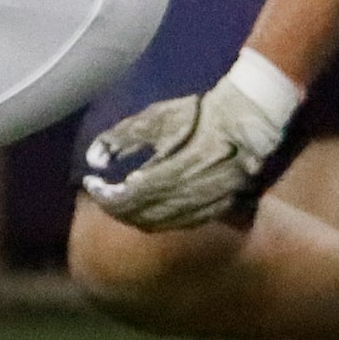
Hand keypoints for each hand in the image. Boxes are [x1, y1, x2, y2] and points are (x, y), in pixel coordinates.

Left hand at [82, 52, 302, 231]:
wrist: (248, 118)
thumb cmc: (198, 114)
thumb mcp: (156, 117)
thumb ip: (121, 138)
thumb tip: (92, 160)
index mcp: (170, 175)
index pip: (126, 198)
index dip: (104, 195)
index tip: (90, 183)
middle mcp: (188, 198)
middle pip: (141, 217)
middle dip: (116, 208)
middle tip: (103, 194)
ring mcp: (206, 206)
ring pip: (161, 225)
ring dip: (135, 217)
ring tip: (121, 202)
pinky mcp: (220, 208)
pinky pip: (182, 224)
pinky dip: (160, 221)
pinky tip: (151, 209)